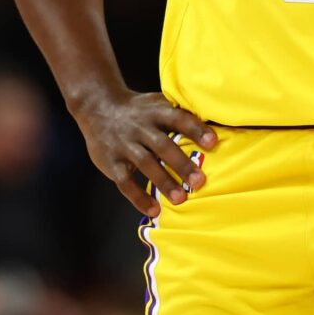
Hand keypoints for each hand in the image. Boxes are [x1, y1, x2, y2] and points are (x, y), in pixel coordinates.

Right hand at [72, 90, 216, 216]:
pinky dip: (138, 197)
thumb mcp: (157, 103)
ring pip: (145, 164)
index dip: (195, 129)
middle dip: (181, 163)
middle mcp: (140, 126)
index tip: (213, 143)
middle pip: (162, 145)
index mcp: (156, 111)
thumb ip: (180, 114)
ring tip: (181, 199)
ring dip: (164, 182)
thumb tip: (216, 125)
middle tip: (200, 181)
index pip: (178, 118)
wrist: (97, 106)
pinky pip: (125, 182)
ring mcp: (124, 144)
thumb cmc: (139, 110)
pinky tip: (154, 210)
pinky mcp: (111, 161)